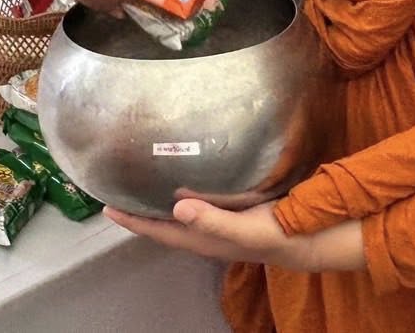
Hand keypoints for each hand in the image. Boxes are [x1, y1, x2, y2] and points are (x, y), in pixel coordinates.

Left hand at [106, 199, 366, 273]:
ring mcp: (218, 224)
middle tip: (116, 191)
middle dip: (139, 211)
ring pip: (179, 214)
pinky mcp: (231, 212)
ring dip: (158, 202)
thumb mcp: (245, 226)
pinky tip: (185, 177)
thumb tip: (176, 206)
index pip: (159, 230)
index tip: (105, 208)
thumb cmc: (277, 233)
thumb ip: (212, 218)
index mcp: (203, 237)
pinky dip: (183, 193)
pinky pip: (197, 204)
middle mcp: (205, 232)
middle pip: (163, 224)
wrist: (310, 236)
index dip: (132, 220)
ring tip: (141, 183)